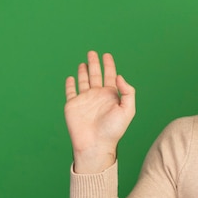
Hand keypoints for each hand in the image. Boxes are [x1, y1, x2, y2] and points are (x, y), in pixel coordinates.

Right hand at [64, 51, 135, 172]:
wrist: (95, 144)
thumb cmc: (113, 130)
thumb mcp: (127, 110)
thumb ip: (127, 92)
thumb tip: (119, 77)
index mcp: (111, 96)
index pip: (110, 76)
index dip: (109, 65)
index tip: (107, 55)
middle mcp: (98, 96)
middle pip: (96, 75)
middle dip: (95, 63)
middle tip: (93, 52)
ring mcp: (85, 100)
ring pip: (84, 81)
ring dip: (84, 71)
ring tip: (84, 62)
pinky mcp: (72, 105)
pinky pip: (70, 92)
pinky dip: (70, 84)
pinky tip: (71, 77)